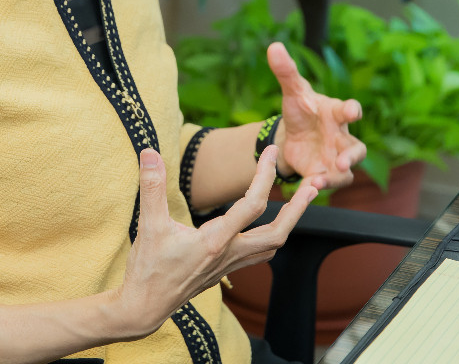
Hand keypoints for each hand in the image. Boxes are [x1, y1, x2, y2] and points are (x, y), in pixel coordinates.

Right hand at [112, 147, 320, 337]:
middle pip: (277, 233)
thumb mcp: (149, 224)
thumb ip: (152, 186)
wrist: (146, 306)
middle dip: (298, 208)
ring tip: (300, 201)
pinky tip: (271, 226)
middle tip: (313, 185)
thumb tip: (149, 152)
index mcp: (215, 240)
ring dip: (290, 223)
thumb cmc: (148, 268)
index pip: (252, 204)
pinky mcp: (225, 270)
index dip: (264, 175)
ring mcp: (229, 264)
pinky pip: (259, 254)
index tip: (270, 151)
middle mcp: (229, 254)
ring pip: (272, 246)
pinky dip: (272, 237)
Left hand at [267, 41, 366, 189]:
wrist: (292, 134)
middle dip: (351, 156)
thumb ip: (286, 71)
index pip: (349, 109)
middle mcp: (341, 137)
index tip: (353, 111)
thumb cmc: (301, 109)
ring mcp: (335, 158)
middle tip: (342, 161)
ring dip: (335, 177)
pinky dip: (318, 186)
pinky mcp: (324, 173)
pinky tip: (308, 188)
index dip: (352, 110)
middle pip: (356, 149)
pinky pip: (327, 183)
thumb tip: (274, 46)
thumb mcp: (292, 91)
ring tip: (319, 179)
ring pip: (346, 172)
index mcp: (336, 113)